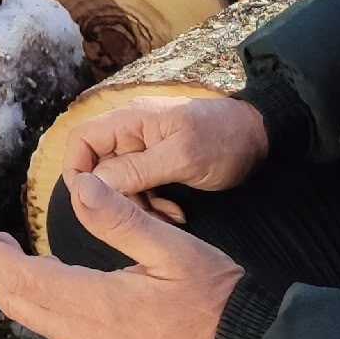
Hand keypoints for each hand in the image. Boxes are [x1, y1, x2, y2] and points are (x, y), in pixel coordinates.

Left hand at [0, 171, 243, 338]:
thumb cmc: (222, 303)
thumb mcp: (175, 249)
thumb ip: (121, 218)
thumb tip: (79, 184)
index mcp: (98, 307)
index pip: (21, 279)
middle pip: (20, 304)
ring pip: (41, 324)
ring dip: (18, 289)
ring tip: (12, 256)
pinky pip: (64, 337)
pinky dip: (46, 307)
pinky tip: (58, 288)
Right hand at [64, 95, 267, 223]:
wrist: (261, 138)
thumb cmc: (223, 140)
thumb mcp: (181, 158)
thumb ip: (136, 170)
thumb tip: (93, 185)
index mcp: (129, 121)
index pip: (81, 141)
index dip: (78, 171)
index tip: (94, 203)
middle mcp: (131, 133)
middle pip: (99, 167)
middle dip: (118, 197)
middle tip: (146, 217)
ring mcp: (145, 149)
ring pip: (119, 183)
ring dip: (139, 206)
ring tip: (170, 217)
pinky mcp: (159, 165)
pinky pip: (140, 189)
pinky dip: (153, 205)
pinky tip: (177, 214)